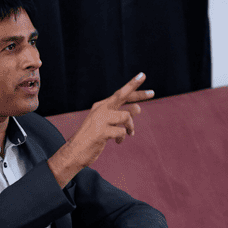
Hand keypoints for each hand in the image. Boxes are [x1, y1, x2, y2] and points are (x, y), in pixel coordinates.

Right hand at [47, 73, 153, 187]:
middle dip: (139, 94)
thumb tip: (138, 108)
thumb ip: (121, 115)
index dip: (132, 85)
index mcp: (101, 106)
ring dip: (131, 126)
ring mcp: (100, 119)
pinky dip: (122, 138)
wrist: (74, 151)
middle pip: (122, 96)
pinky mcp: (101, 132)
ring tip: (130, 133)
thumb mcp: (106, 124)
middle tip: (153, 93)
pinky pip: (121, 132)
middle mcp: (100, 109)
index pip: (119, 93)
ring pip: (126, 116)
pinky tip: (117, 141)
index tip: (143, 75)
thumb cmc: (92, 138)